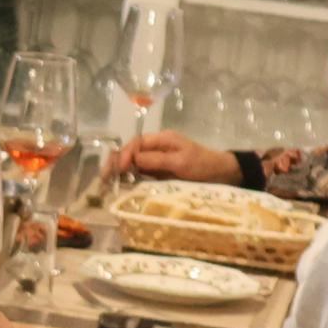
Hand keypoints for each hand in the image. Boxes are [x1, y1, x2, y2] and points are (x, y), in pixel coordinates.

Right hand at [119, 130, 244, 186]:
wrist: (224, 175)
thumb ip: (156, 160)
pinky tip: (122, 188)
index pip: (136, 143)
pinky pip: (141, 174)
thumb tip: (132, 161)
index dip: (124, 155)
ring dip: (120, 173)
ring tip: (108, 185)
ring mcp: (158, 161)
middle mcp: (157, 148)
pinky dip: (130, 180)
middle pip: (130, 152)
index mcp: (162, 139)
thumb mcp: (181, 162)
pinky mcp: (160, 173)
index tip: (119, 170)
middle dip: (116, 163)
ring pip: (133, 164)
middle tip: (104, 179)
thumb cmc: (204, 166)